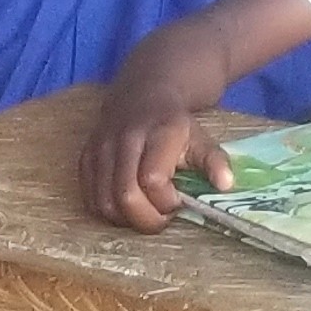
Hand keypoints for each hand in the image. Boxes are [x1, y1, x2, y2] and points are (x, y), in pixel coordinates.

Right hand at [76, 90, 233, 229]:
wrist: (142, 91)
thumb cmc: (175, 124)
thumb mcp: (201, 137)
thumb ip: (214, 161)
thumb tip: (225, 185)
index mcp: (159, 133)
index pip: (153, 181)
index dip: (166, 202)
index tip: (177, 202)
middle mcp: (125, 138)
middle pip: (125, 196)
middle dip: (145, 219)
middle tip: (160, 218)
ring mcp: (100, 147)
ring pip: (103, 202)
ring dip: (125, 219)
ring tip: (144, 211)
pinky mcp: (85, 157)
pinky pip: (89, 197)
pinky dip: (107, 211)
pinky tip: (125, 207)